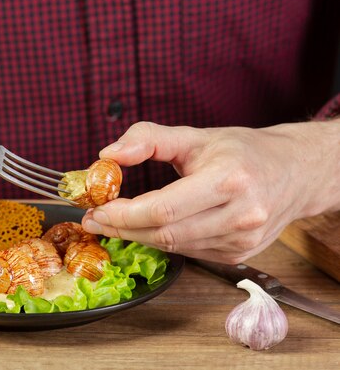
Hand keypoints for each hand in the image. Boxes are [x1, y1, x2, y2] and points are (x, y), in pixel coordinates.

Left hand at [81, 120, 339, 262]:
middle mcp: (240, 215)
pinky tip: (148, 228)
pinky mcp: (238, 255)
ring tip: (115, 223)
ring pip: (174, 247)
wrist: (293, 172)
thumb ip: (148, 139)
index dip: (124, 214)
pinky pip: (188, 252)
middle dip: (123, 228)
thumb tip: (108, 154)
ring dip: (138, 237)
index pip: (164, 209)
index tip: (98, 209)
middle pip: (165, 234)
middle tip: (96, 219)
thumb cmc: (241, 151)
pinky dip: (162, 241)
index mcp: (229, 180)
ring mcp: (241, 240)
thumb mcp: (195, 135)